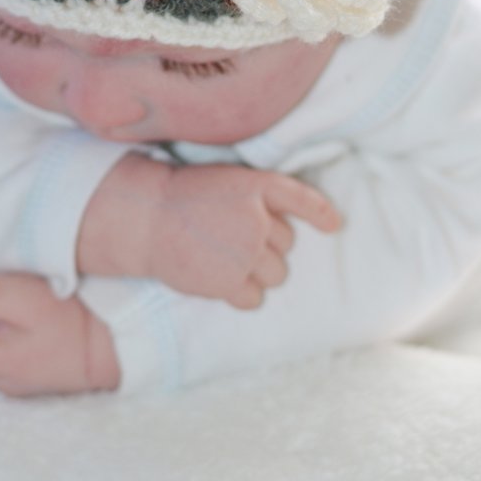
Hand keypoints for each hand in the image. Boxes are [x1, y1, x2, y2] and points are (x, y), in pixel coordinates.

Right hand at [149, 163, 341, 308]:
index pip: (301, 198)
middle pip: (287, 245)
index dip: (321, 213)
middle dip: (268, 245)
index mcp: (256, 186)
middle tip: (232, 237)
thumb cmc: (184, 197)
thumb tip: (286, 233)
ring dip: (258, 271)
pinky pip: (254, 299)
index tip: (335, 225)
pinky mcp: (229, 282)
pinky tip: (218, 278)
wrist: (145, 217)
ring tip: (225, 258)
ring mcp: (245, 252)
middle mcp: (257, 219)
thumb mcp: (227, 182)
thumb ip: (258, 200)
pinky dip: (240, 294)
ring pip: (277, 274)